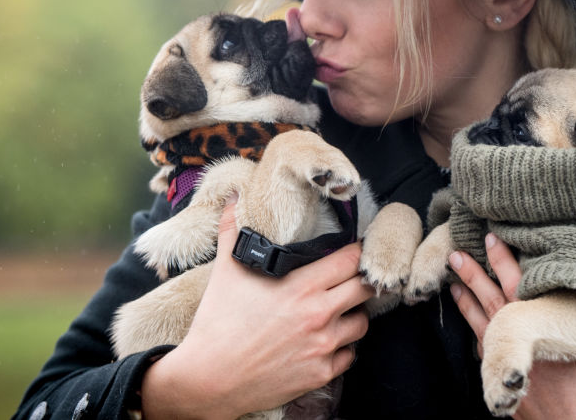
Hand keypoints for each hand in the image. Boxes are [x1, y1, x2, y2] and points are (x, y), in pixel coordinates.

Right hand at [140, 194, 373, 419]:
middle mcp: (319, 314)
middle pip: (365, 288)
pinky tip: (325, 342)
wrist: (209, 378)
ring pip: (361, 324)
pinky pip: (348, 356)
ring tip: (339, 311)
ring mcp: (322, 346)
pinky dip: (341, 349)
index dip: (359, 251)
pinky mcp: (320, 374)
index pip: (351, 259)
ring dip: (353, 315)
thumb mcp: (226, 270)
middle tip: (354, 278)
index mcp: (302, 285)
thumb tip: (234, 197)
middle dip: (362, 280)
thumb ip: (234, 230)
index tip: (357, 249)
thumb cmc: (218, 322)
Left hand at [449, 233, 575, 419]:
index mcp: (546, 332)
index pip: (519, 286)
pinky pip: (487, 358)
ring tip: (452, 283)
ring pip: (483, 329)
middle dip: (476, 275)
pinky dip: (478, 340)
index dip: (504, 261)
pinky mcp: (510, 391)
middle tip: (458, 249)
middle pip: (493, 302)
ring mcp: (512, 369)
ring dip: (468, 304)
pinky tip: (472, 329)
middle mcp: (522, 347)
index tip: (491, 237)